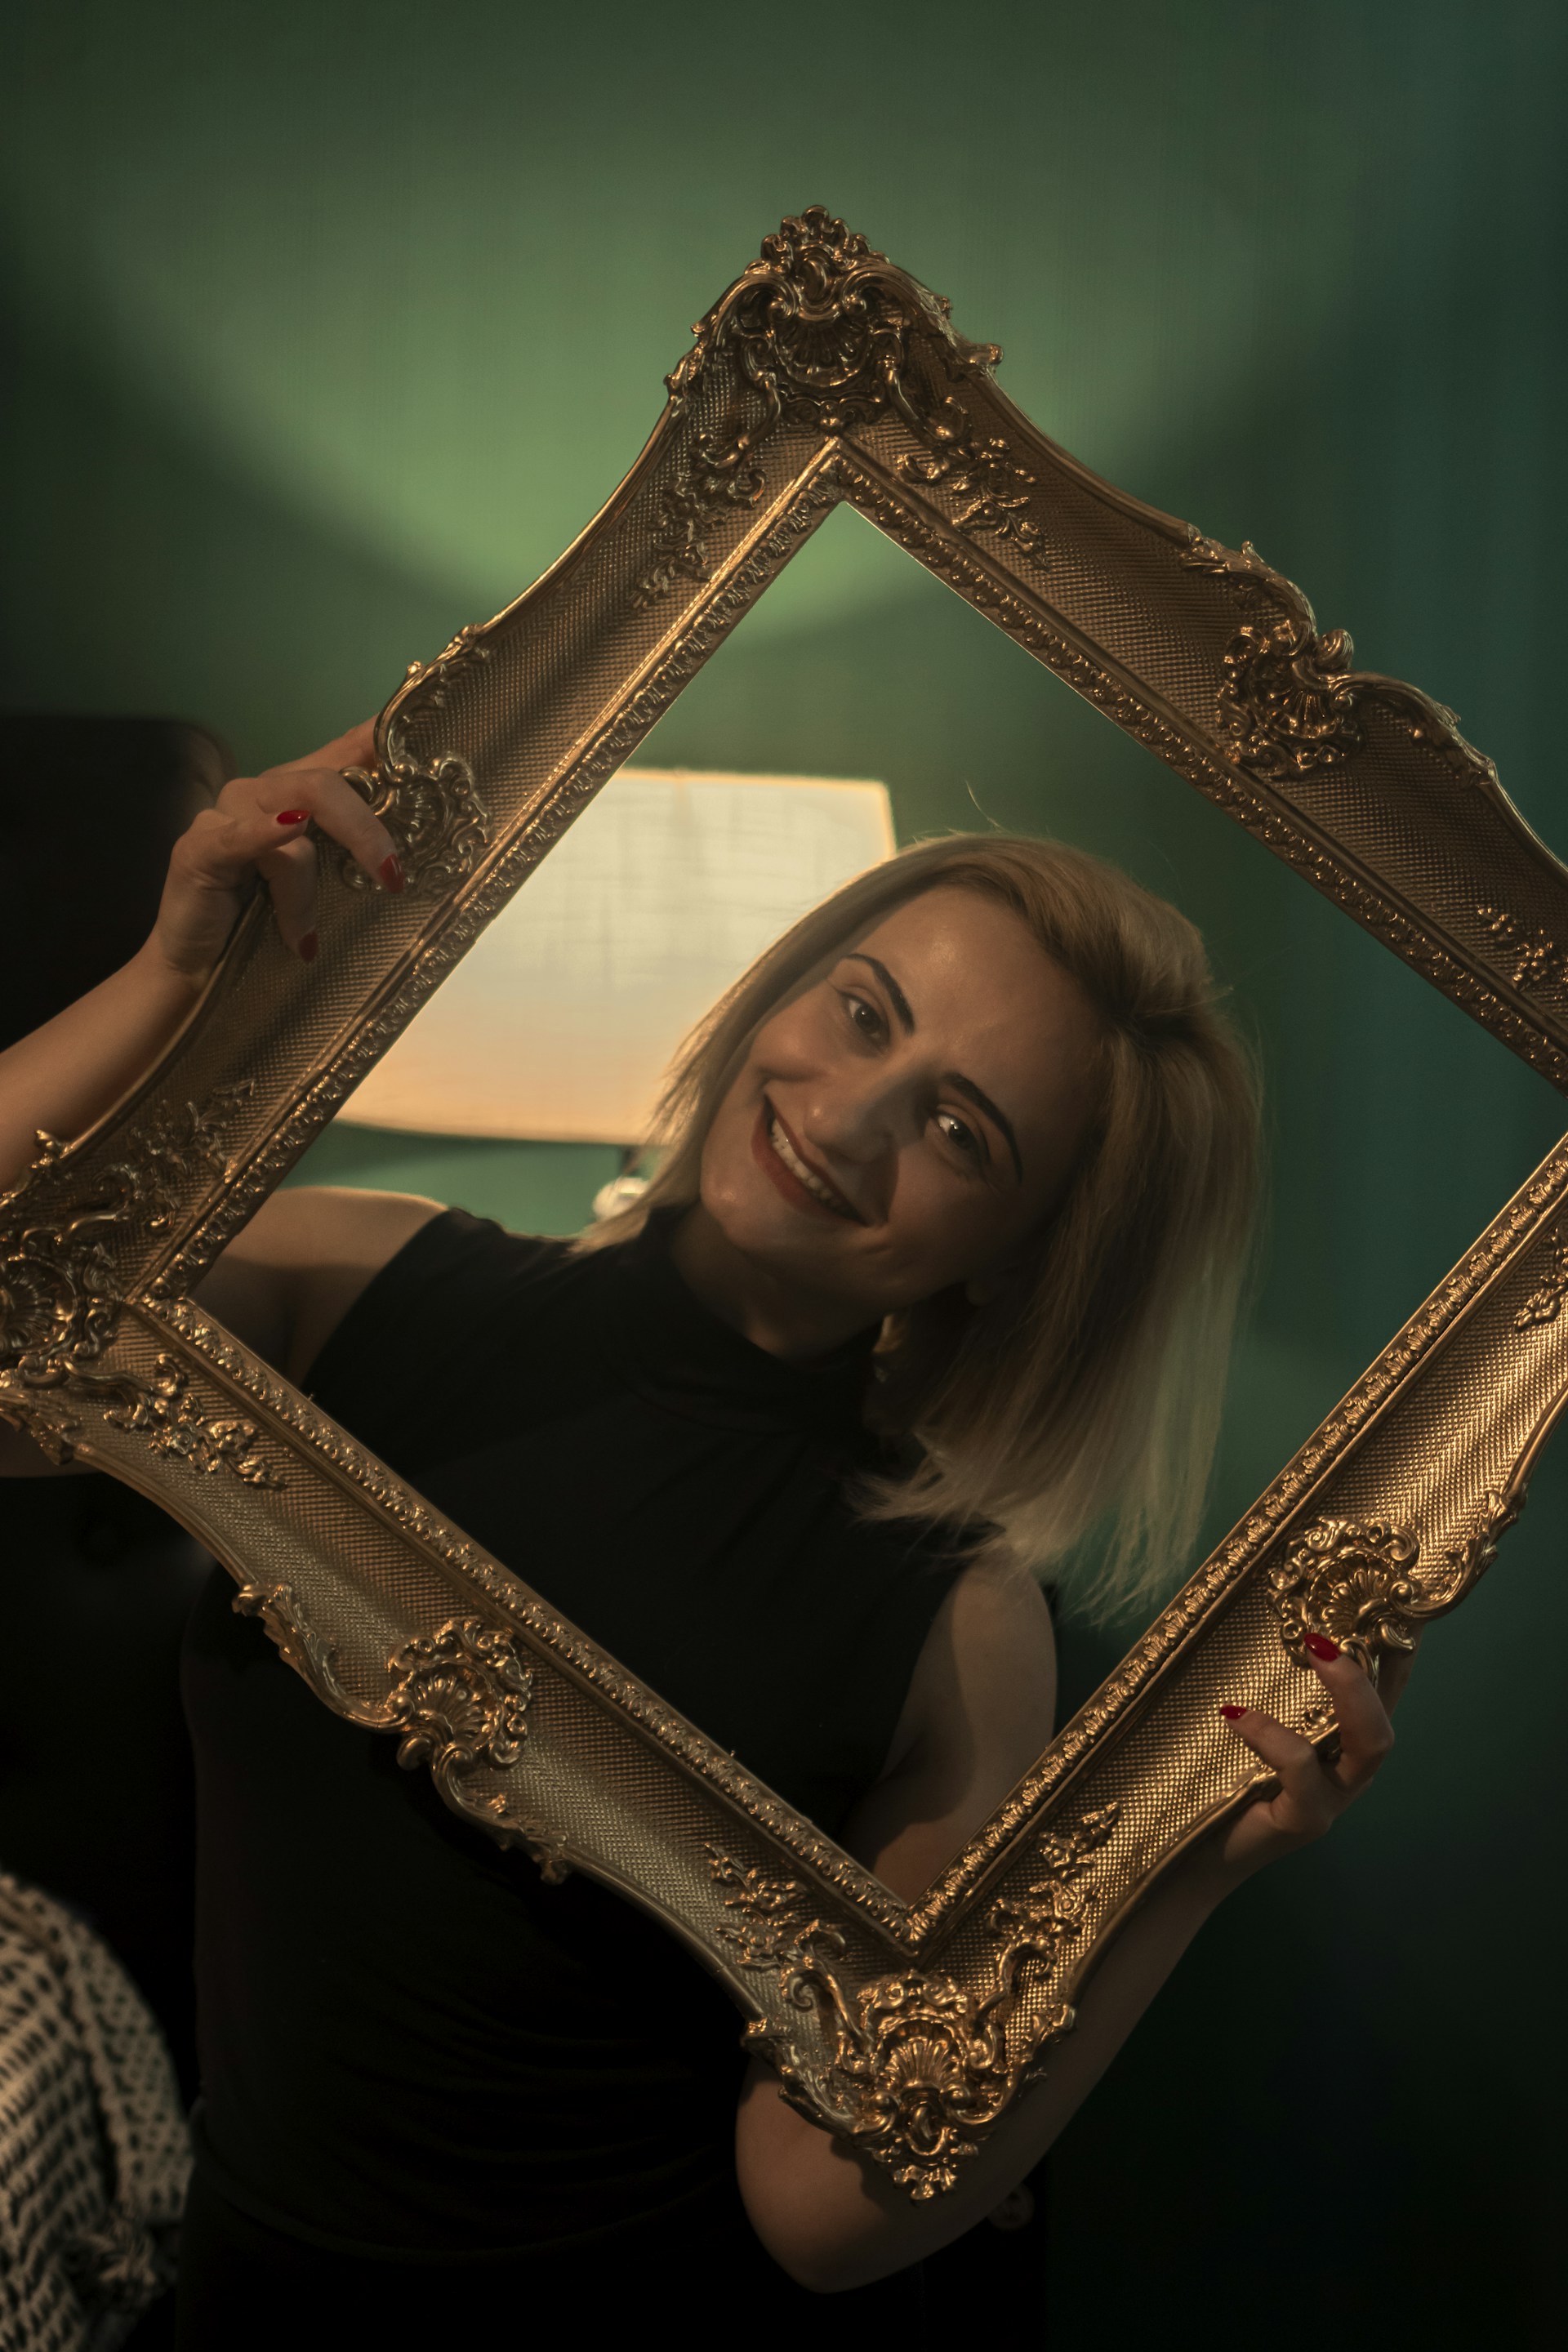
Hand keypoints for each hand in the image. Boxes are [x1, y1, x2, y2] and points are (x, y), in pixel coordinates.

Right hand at [145, 720, 400, 979]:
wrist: (197, 965)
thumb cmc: (263, 924)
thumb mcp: (320, 889)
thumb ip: (351, 862)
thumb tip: (406, 868)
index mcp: (297, 794)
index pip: (344, 752)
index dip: (380, 738)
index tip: (424, 740)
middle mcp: (263, 792)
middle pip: (324, 782)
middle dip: (367, 828)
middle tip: (393, 876)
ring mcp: (227, 813)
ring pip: (294, 818)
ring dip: (310, 886)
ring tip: (310, 938)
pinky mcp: (200, 845)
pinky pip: (241, 835)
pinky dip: (267, 835)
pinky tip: (287, 832)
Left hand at [1204, 1632, 1414, 1885]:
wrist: (1197, 1858)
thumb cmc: (1224, 1784)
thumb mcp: (1250, 1730)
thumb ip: (1264, 1689)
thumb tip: (1259, 1623)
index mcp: (1342, 1744)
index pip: (1384, 1692)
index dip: (1397, 1651)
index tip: (1397, 1602)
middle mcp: (1348, 1771)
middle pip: (1387, 1718)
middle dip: (1372, 1668)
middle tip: (1337, 1626)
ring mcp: (1333, 1798)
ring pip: (1369, 1745)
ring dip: (1349, 1690)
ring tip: (1316, 1649)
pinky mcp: (1304, 1821)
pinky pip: (1302, 1770)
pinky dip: (1272, 1735)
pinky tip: (1237, 1714)